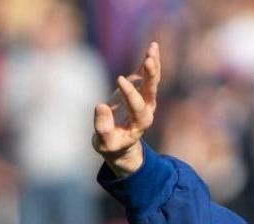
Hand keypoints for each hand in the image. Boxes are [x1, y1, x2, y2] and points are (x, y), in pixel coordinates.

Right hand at [93, 41, 161, 176]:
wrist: (122, 145)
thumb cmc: (111, 145)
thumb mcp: (104, 143)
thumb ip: (102, 128)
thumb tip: (100, 106)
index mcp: (140, 123)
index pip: (137, 106)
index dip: (130, 93)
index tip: (119, 79)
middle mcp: (147, 110)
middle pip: (151, 92)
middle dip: (150, 76)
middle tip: (149, 60)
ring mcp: (146, 99)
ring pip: (152, 80)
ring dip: (153, 64)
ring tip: (153, 48)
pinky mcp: (140, 91)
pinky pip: (147, 74)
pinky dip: (149, 61)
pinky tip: (152, 47)